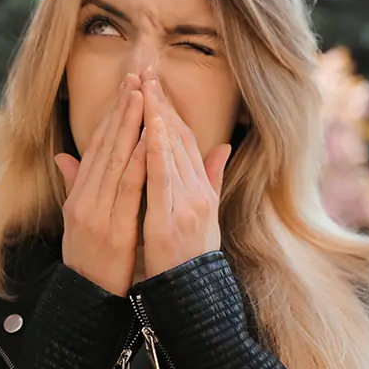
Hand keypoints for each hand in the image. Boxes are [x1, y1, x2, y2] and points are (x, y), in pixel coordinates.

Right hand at [55, 73, 147, 296]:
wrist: (86, 301)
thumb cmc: (88, 261)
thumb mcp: (76, 221)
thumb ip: (74, 186)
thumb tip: (64, 157)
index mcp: (79, 196)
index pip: (96, 147)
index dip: (110, 116)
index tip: (126, 89)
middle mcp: (84, 199)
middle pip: (104, 147)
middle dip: (121, 111)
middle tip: (136, 79)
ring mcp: (96, 213)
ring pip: (115, 161)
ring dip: (129, 127)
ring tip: (142, 98)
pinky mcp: (111, 229)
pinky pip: (127, 190)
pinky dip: (138, 162)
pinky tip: (148, 141)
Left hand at [140, 67, 231, 278]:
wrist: (193, 296)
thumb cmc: (192, 258)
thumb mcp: (206, 216)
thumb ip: (211, 180)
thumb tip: (222, 148)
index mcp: (201, 190)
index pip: (185, 141)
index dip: (170, 111)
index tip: (155, 85)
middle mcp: (197, 192)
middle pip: (179, 139)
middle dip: (162, 104)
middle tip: (147, 73)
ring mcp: (187, 203)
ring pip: (171, 151)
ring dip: (157, 118)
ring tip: (145, 89)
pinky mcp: (172, 217)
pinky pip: (162, 177)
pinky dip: (155, 150)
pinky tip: (146, 129)